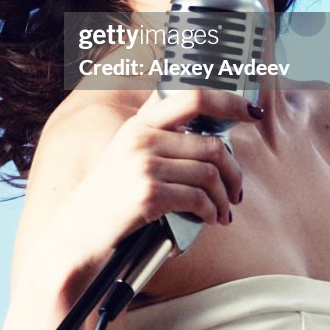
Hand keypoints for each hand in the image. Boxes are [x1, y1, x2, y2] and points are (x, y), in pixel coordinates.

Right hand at [49, 89, 260, 274]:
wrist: (78, 232)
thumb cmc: (109, 197)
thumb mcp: (127, 154)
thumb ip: (160, 137)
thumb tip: (213, 139)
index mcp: (139, 123)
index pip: (192, 96)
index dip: (228, 101)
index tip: (251, 112)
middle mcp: (141, 137)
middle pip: (211, 141)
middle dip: (234, 168)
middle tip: (237, 188)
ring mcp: (143, 164)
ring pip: (210, 172)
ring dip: (225, 196)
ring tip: (223, 211)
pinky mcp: (148, 194)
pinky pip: (199, 198)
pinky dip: (211, 212)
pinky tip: (209, 219)